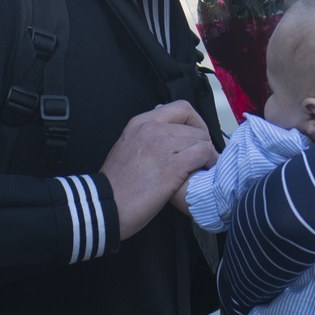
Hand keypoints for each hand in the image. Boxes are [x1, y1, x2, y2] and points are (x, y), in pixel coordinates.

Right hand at [101, 101, 217, 239]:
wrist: (105, 205)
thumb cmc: (116, 184)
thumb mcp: (127, 146)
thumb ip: (146, 135)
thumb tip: (166, 128)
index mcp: (140, 122)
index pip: (181, 108)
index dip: (195, 122)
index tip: (196, 137)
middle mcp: (152, 129)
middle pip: (194, 126)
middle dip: (203, 142)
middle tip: (202, 158)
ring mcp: (162, 145)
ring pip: (201, 140)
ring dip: (207, 154)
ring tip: (204, 167)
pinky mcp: (172, 165)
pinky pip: (203, 153)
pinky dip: (209, 161)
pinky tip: (205, 171)